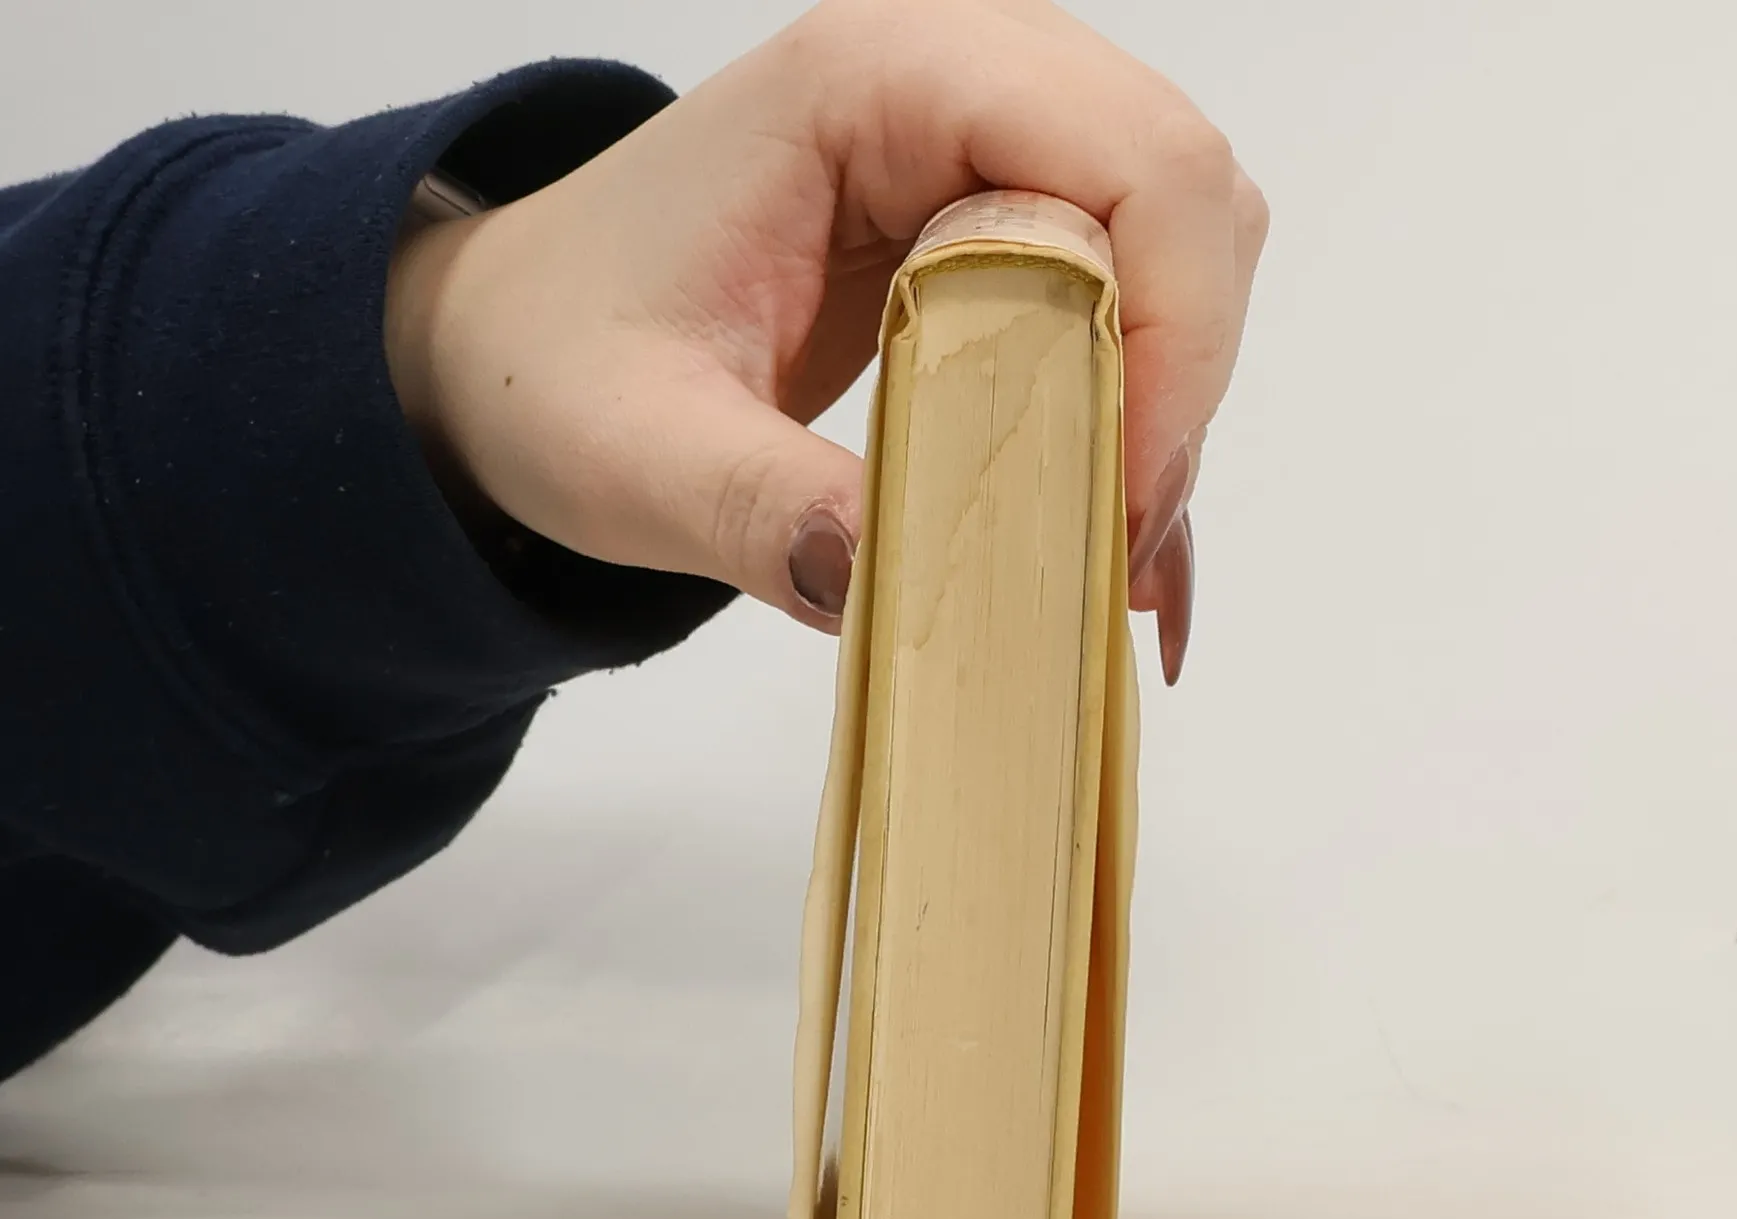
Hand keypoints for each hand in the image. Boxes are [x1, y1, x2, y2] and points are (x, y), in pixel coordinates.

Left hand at [385, 0, 1266, 683]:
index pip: (1124, 157)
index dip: (1168, 333)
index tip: (1120, 504)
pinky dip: (1141, 402)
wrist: (514, 351)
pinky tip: (1107, 521)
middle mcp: (951, 77)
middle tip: (1120, 541)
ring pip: (1179, 235)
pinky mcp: (987, 219)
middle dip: (1181, 374)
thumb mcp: (637, 455)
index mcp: (870, 80)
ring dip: (1170, 393)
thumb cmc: (553, 366)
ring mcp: (979, 143)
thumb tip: (904, 582)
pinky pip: (1128, 282)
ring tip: (1110, 542)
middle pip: (1182, 186)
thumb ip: (766, 513)